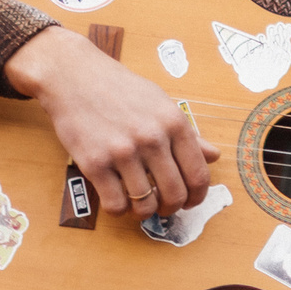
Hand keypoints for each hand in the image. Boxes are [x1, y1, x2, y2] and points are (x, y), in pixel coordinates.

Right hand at [5, 26, 218, 217]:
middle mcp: (152, 138)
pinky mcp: (94, 164)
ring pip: (145, 204)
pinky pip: (115, 204)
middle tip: (165, 207)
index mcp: (174, 123)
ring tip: (140, 204)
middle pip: (175, 194)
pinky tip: (118, 199)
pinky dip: (119, 210)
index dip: (198, 196)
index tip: (191, 201)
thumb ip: (188, 133)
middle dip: (172, 208)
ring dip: (145, 212)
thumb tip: (214, 155)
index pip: (198, 174)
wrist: (75, 77)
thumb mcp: (161, 104)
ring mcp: (123, 152)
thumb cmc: (121, 89)